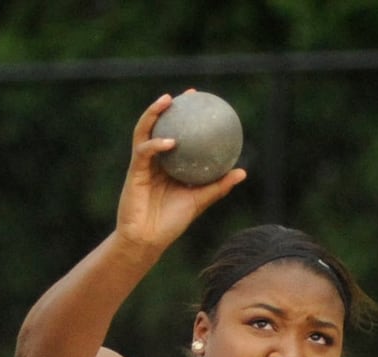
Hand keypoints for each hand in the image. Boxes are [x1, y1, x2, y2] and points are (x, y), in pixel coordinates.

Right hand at [114, 92, 246, 252]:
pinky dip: (156, 145)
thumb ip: (218, 186)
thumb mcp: (199, 201)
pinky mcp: (134, 172)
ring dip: (153, 114)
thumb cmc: (172, 222)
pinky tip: (170, 142)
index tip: (201, 102)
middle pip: (158, 125)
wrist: (148, 240)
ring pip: (144, 131)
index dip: (187, 117)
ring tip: (168, 101)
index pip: (176, 133)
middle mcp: (154, 159)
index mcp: (168, 164)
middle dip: (169, 106)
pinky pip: (144, 152)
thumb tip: (242, 172)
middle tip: (187, 94)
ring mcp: (142, 164)